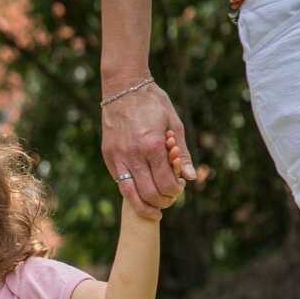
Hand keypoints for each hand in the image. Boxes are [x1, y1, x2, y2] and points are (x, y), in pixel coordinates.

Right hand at [102, 83, 194, 218]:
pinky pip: (120, 182)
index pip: (166, 183)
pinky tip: (140, 193)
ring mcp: (118, 157)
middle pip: (149, 193)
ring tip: (154, 209)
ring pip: (130, 194)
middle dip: (162, 202)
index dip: (176, 191)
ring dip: (144, 206)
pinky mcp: (109, 157)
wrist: (123, 88)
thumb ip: (182, 153)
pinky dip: (131, 192)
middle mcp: (134, 154)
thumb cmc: (153, 103)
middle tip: (169, 200)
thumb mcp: (175, 123)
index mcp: (153, 145)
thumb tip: (190, 177)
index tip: (179, 188)